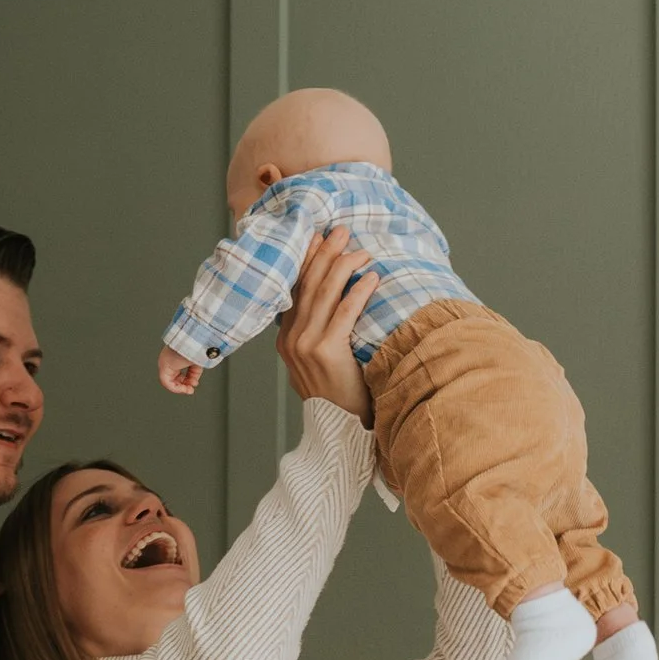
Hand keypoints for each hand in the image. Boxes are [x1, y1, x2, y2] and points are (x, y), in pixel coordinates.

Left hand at [158, 347, 203, 395]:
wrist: (191, 342)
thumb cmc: (194, 347)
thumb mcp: (197, 362)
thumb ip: (195, 373)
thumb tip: (194, 382)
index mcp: (176, 357)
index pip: (180, 373)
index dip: (188, 380)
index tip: (194, 383)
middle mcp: (169, 361)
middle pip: (175, 378)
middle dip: (185, 385)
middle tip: (191, 389)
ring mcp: (165, 364)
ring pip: (170, 382)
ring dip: (181, 388)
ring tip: (189, 389)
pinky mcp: (163, 368)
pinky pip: (167, 382)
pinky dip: (176, 388)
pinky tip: (184, 389)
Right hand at [275, 226, 373, 423]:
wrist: (336, 429)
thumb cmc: (336, 395)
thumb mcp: (317, 362)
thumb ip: (317, 333)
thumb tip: (333, 301)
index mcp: (286, 338)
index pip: (295, 289)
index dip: (307, 260)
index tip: (318, 237)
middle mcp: (292, 338)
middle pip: (309, 284)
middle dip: (326, 253)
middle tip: (340, 230)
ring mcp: (306, 345)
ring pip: (324, 293)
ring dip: (344, 266)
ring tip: (361, 249)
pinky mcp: (326, 352)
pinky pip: (344, 313)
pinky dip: (358, 292)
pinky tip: (371, 277)